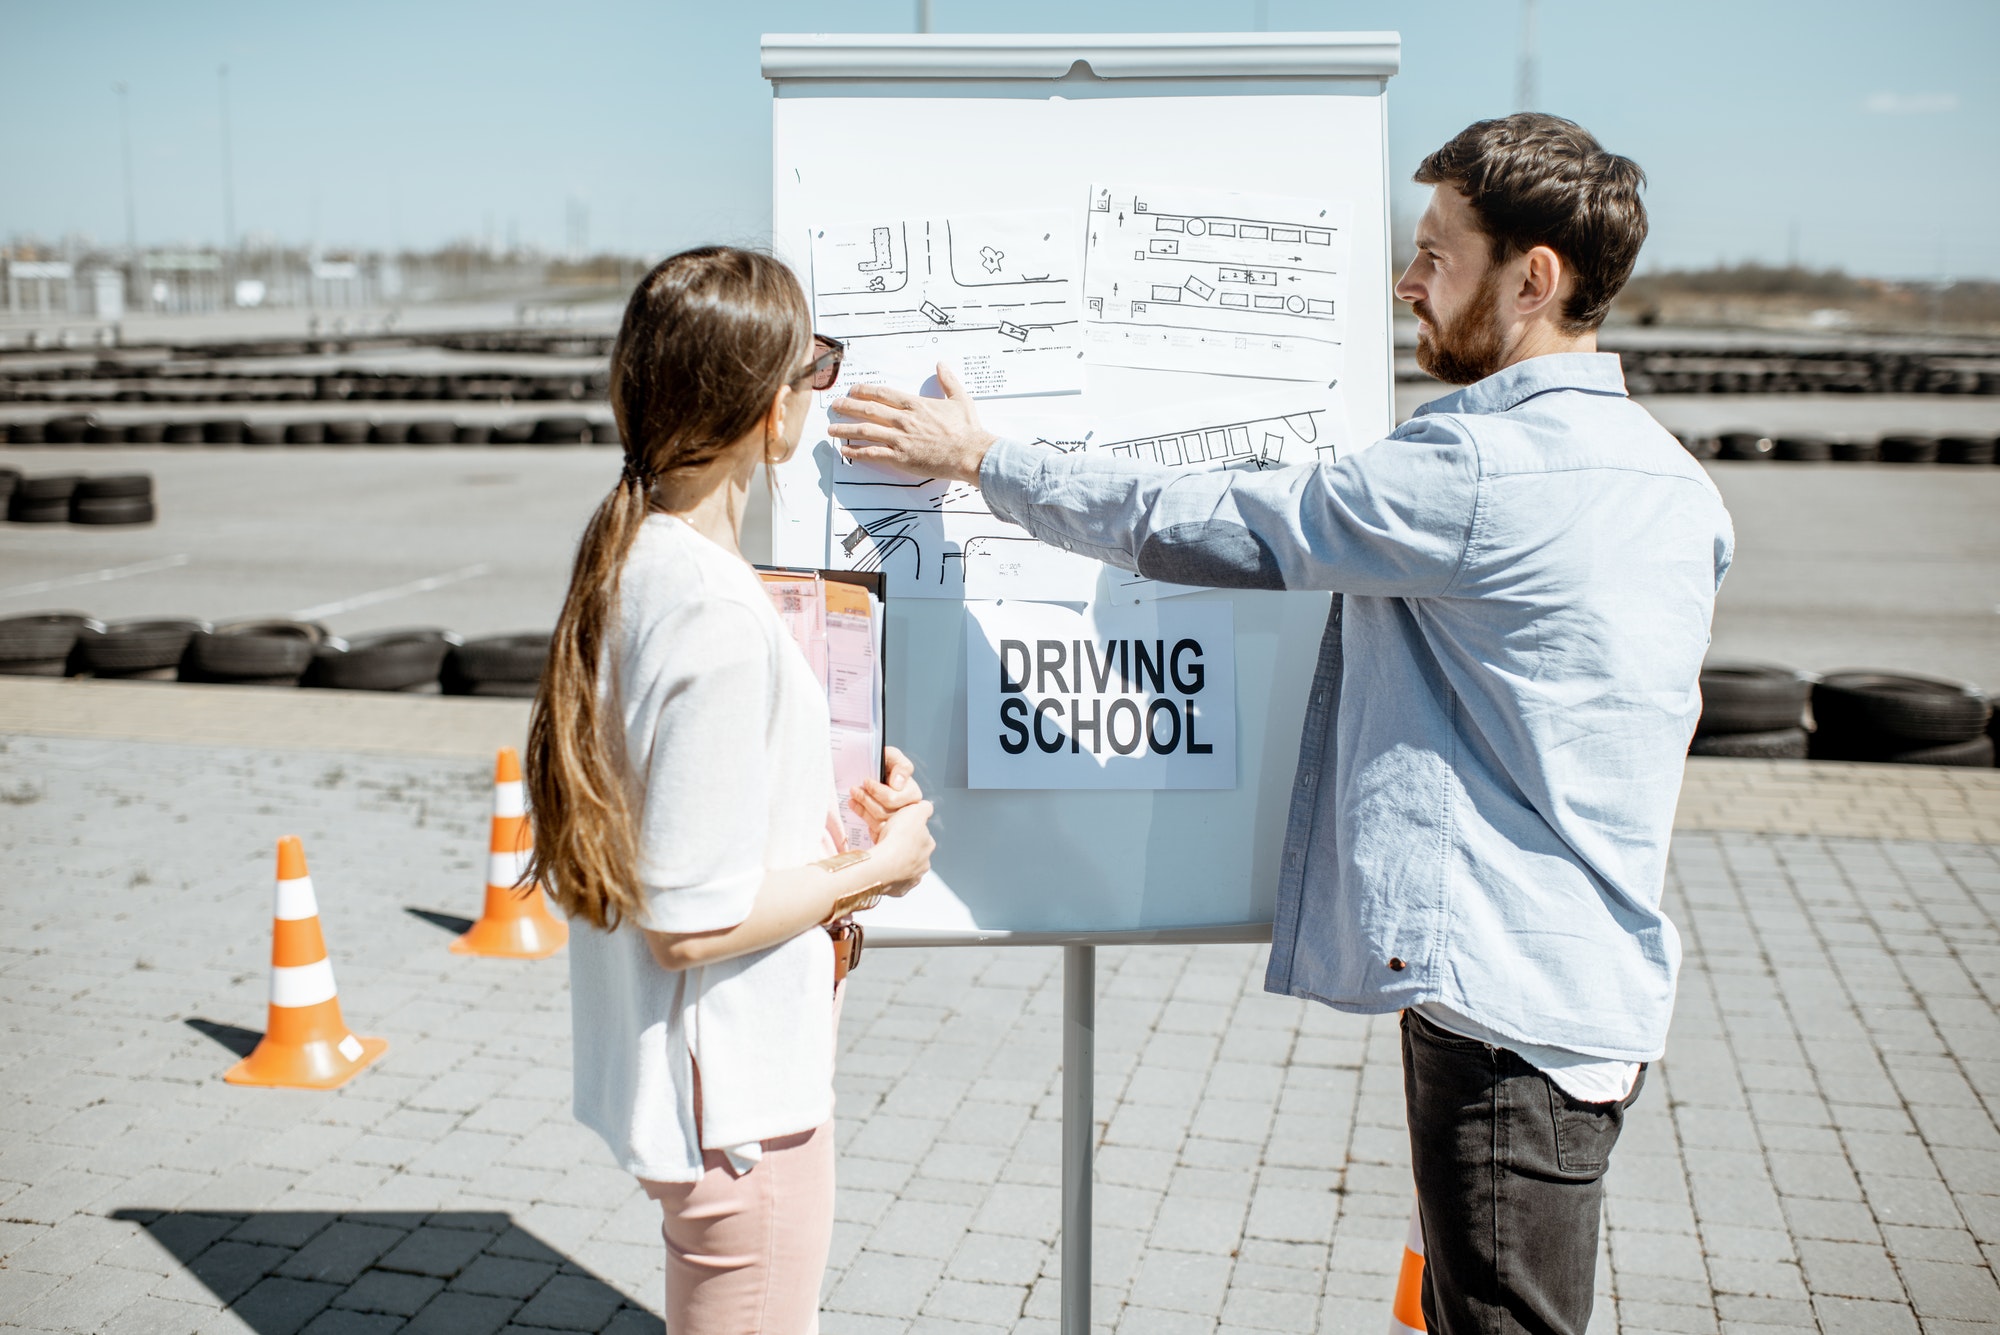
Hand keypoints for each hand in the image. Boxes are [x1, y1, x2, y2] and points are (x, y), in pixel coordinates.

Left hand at [828, 362, 998, 483]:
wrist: (970, 453)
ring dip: (846, 429)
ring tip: (832, 429)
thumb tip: (942, 364)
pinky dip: (857, 452)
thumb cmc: (967, 429)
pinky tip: (846, 450)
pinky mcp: (901, 458)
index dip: (866, 391)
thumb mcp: (960, 399)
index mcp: (916, 405)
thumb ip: (948, 381)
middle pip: (869, 410)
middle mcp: (904, 420)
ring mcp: (900, 439)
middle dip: (849, 407)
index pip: (884, 394)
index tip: (854, 390)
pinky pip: (873, 454)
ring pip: (866, 431)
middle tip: (836, 406)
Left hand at [849, 745, 922, 841]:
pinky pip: (875, 832)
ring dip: (863, 808)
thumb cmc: (887, 762)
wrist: (874, 770)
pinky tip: (856, 807)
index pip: (894, 799)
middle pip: (885, 813)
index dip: (878, 791)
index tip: (866, 781)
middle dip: (867, 800)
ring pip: (879, 823)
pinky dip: (863, 818)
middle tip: (854, 789)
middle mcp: (909, 810)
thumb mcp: (894, 757)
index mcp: (912, 793)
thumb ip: (900, 767)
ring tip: (853, 797)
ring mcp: (897, 822)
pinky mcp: (887, 830)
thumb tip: (897, 784)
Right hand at [867, 800, 935, 898]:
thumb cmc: (898, 837)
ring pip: (905, 869)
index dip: (908, 832)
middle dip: (903, 850)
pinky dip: (888, 877)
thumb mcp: (914, 812)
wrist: (883, 865)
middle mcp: (924, 864)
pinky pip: (894, 883)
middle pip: (914, 854)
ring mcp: (912, 879)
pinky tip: (880, 870)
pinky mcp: (899, 891)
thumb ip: (923, 809)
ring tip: (882, 857)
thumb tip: (927, 807)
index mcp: (928, 845)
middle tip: (887, 844)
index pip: (921, 836)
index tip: (896, 830)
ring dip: (896, 864)